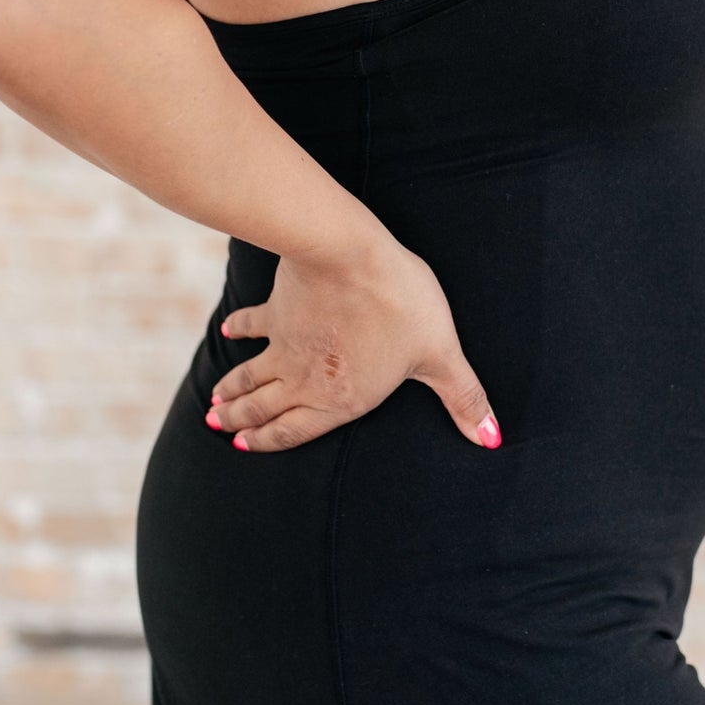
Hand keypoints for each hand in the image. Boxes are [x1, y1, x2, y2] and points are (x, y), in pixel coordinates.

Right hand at [205, 232, 501, 452]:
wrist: (350, 256)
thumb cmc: (401, 306)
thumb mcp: (440, 355)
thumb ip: (462, 398)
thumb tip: (491, 437)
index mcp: (340, 400)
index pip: (294, 432)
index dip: (268, 443)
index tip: (243, 448)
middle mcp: (304, 381)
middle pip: (264, 409)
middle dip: (240, 422)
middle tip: (218, 426)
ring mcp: (285, 346)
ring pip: (250, 375)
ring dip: (231, 390)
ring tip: (213, 404)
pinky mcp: (278, 309)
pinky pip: (253, 324)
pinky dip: (238, 330)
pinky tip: (228, 333)